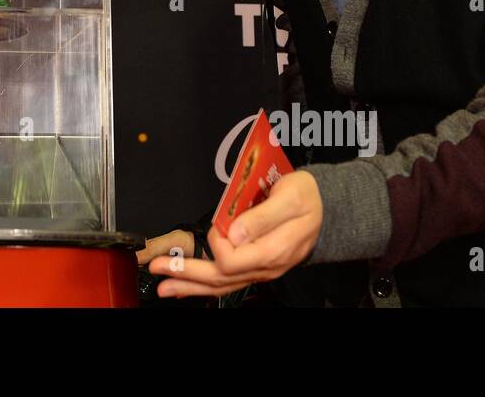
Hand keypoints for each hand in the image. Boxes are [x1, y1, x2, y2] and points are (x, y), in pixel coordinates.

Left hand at [147, 170, 322, 297]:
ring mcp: (260, 270)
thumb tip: (233, 233)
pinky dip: (204, 285)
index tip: (217, 224)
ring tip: (164, 287)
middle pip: (221, 278)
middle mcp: (265, 267)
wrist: (326, 209)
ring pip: (222, 285)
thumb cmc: (307, 198)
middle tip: (158, 268)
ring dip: (190, 285)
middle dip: (187, 274)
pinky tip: (186, 287)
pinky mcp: (255, 267)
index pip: (232, 260)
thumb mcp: (290, 197)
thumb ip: (262, 216)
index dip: (217, 244)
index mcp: (272, 250)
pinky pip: (228, 282)